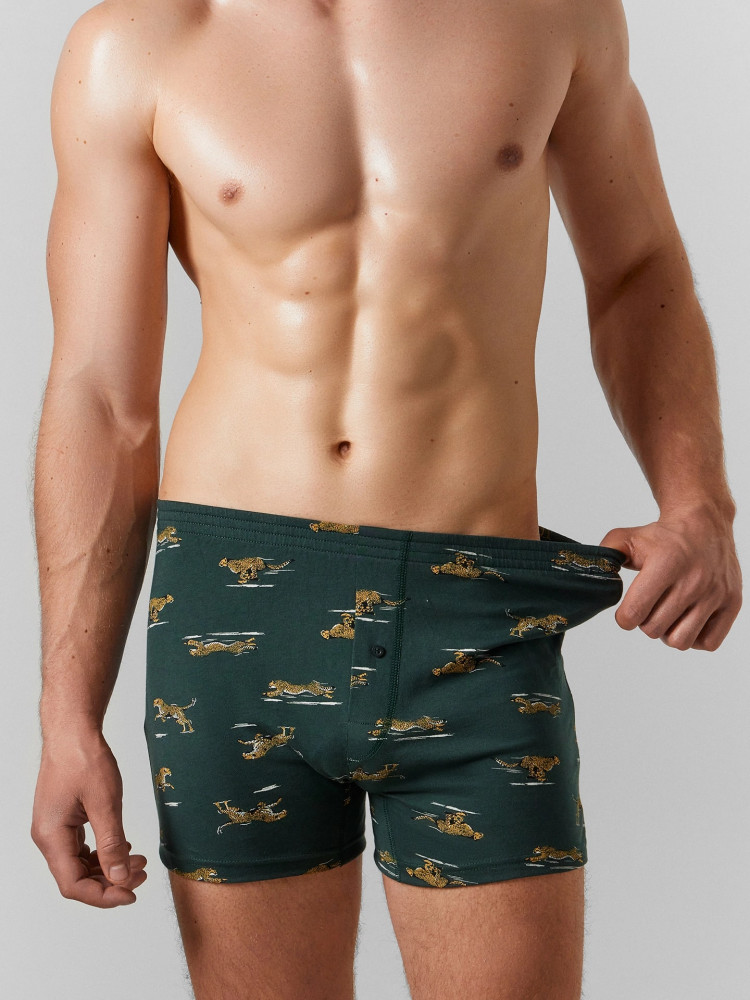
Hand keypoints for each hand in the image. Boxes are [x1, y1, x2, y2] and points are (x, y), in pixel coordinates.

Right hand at [31, 731, 146, 906]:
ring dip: (108, 867)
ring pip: (80, 863)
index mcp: (51, 837)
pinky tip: (123, 846)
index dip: (103, 896)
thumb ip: (112, 844)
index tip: (131, 894)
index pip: (73, 885)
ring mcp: (55, 827)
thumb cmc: (84, 759)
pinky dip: (102, 852)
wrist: (73, 731)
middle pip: (76, 878)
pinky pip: (81, 847)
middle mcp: (48, 837)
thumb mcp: (105, 803)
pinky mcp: (64, 818)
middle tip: (141, 874)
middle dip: (110, 881)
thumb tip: (120, 878)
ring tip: (138, 861)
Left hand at [599, 508, 741, 650]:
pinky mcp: (732, 603)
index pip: (633, 614)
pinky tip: (688, 618)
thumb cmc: (662, 536)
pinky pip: (708, 643)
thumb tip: (590, 577)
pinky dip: (695, 637)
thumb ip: (603, 557)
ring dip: (668, 632)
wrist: (704, 523)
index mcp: (665, 564)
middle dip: (645, 621)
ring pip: (680, 641)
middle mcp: (693, 580)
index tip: (627, 609)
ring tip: (668, 613)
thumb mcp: (626, 538)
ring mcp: (715, 593)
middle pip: (653, 630)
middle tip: (650, 606)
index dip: (624, 617)